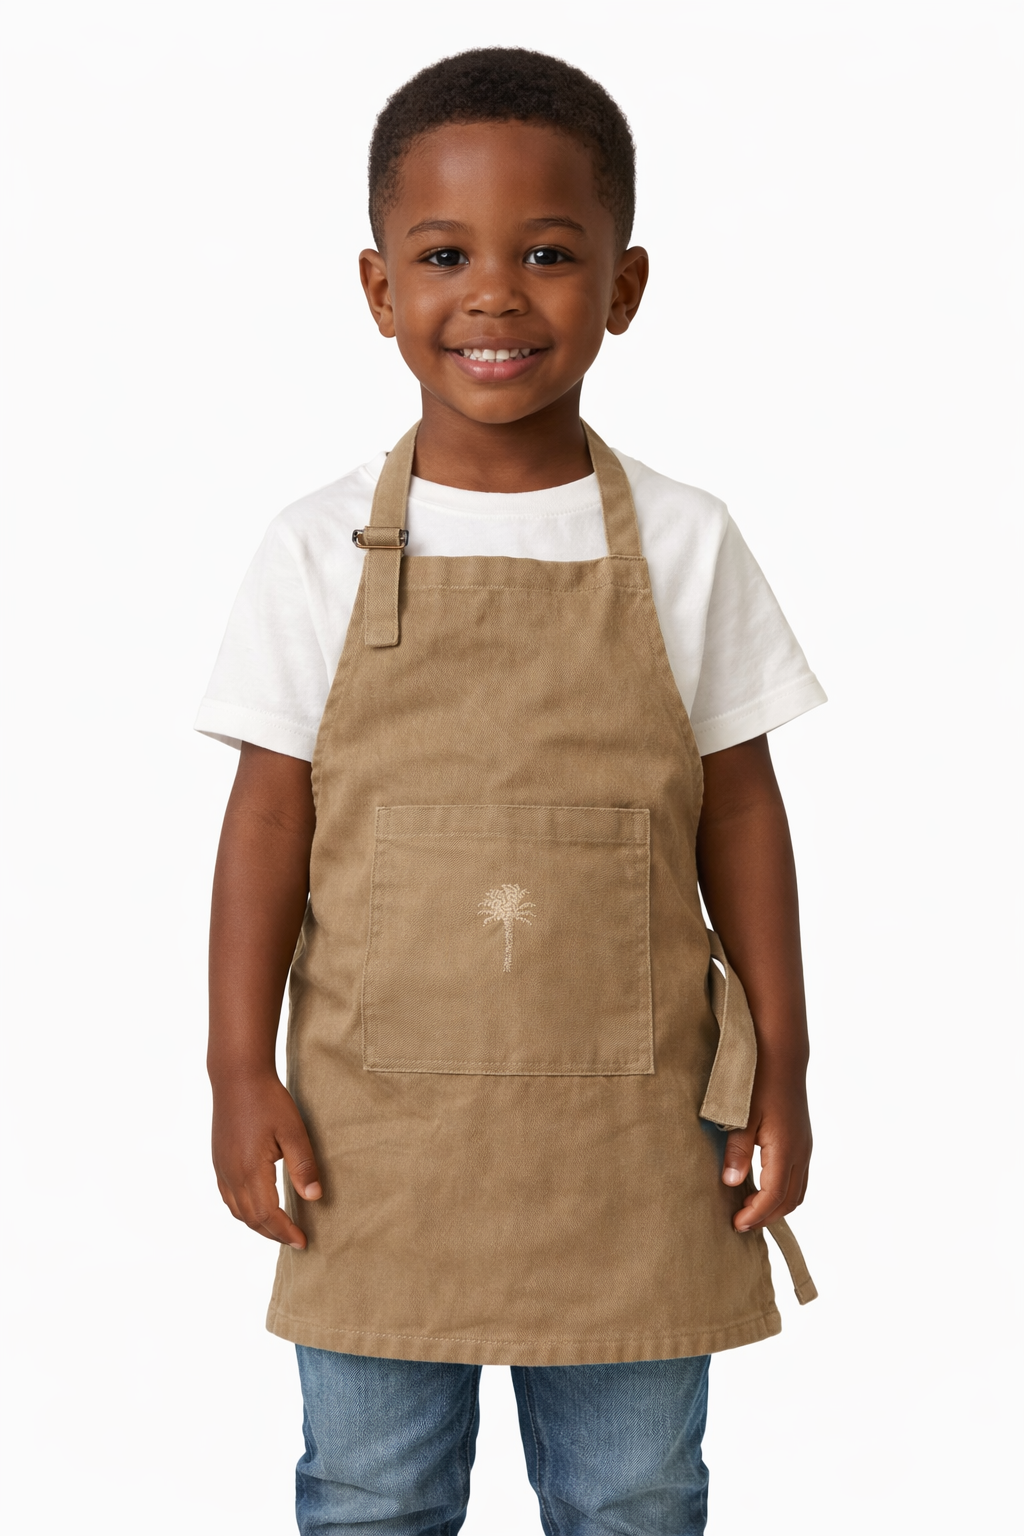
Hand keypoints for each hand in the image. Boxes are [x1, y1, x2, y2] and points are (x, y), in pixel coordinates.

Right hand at [212, 1071, 321, 1248]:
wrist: (237, 1076)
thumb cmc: (268, 1100)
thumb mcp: (293, 1131)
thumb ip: (304, 1166)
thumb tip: (314, 1198)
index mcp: (250, 1170)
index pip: (267, 1215)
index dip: (285, 1232)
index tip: (303, 1242)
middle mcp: (231, 1175)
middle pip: (251, 1219)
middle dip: (273, 1233)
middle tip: (295, 1240)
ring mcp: (222, 1168)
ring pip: (237, 1211)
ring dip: (258, 1225)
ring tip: (279, 1229)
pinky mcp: (219, 1160)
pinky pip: (228, 1197)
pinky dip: (243, 1211)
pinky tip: (257, 1208)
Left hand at [721, 1063, 810, 1231]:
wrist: (782, 1057)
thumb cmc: (759, 1082)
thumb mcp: (742, 1116)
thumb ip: (737, 1150)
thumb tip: (731, 1183)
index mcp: (785, 1150)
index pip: (773, 1196)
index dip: (755, 1215)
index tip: (736, 1225)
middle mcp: (801, 1153)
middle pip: (789, 1201)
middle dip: (766, 1217)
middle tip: (740, 1223)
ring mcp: (805, 1148)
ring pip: (797, 1192)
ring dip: (776, 1207)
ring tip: (750, 1211)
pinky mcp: (803, 1142)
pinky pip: (799, 1179)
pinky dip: (783, 1193)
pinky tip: (763, 1189)